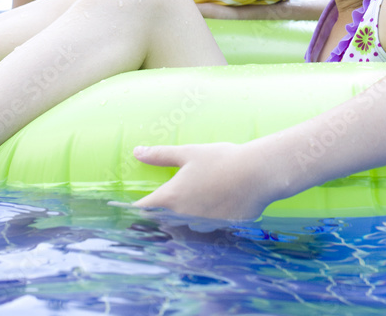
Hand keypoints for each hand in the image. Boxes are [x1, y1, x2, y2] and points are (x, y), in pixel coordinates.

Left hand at [132, 142, 267, 220]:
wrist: (255, 174)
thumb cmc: (220, 159)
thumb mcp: (188, 153)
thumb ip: (160, 155)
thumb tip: (137, 152)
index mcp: (170, 197)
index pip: (142, 209)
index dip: (134, 210)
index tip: (130, 209)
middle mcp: (181, 217)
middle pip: (161, 223)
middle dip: (160, 216)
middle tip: (167, 205)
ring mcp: (199, 228)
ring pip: (182, 229)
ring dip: (181, 223)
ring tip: (195, 205)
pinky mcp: (217, 233)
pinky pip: (204, 233)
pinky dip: (203, 226)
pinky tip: (213, 211)